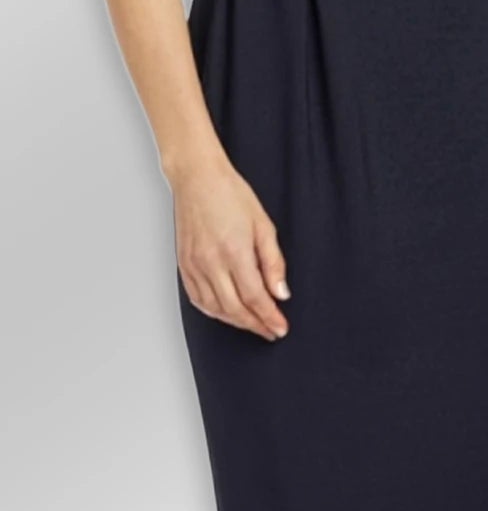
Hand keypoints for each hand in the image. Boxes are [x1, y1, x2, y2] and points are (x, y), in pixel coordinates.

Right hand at [170, 158, 290, 341]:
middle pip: (234, 309)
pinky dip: (214, 312)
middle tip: (271, 331)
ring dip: (236, 322)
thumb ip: (273, 262)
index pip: (255, 297)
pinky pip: (197, 299)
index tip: (280, 328)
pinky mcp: (183, 265)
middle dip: (255, 325)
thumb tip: (281, 293)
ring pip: (215, 309)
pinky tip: (226, 314)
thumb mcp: (263, 224)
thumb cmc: (231, 195)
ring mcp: (194, 265)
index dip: (269, 317)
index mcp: (234, 251)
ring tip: (253, 325)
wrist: (198, 178)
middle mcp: (211, 262)